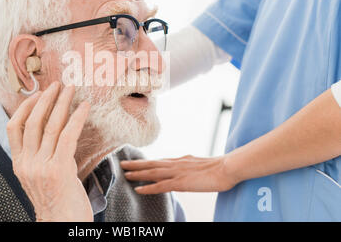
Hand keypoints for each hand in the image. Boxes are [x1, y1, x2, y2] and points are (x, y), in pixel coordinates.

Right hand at [6, 82, 92, 221]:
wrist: (61, 226)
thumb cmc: (58, 203)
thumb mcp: (42, 178)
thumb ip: (43, 156)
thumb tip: (58, 133)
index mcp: (19, 165)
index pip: (13, 128)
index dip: (25, 107)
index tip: (37, 94)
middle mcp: (26, 164)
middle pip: (32, 122)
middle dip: (45, 100)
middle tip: (56, 85)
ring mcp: (41, 167)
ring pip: (50, 126)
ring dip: (61, 103)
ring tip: (70, 89)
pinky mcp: (59, 170)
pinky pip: (68, 136)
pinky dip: (76, 118)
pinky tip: (84, 107)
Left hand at [120, 155, 239, 193]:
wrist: (227, 168)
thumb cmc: (219, 167)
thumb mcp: (199, 164)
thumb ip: (189, 166)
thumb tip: (184, 166)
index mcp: (181, 160)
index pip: (160, 161)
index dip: (147, 162)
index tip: (136, 162)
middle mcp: (176, 164)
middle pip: (151, 163)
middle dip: (136, 164)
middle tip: (122, 163)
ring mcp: (177, 173)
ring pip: (152, 172)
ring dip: (137, 173)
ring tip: (124, 173)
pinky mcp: (181, 183)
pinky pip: (160, 186)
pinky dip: (148, 187)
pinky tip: (138, 189)